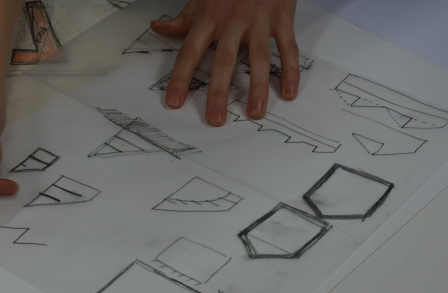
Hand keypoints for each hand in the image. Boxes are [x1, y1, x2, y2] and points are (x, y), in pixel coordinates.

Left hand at [150, 0, 298, 125]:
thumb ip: (182, 18)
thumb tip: (157, 27)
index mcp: (209, 17)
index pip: (190, 52)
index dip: (181, 78)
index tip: (174, 102)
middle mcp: (232, 21)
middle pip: (223, 60)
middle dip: (218, 92)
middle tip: (215, 119)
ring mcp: (259, 20)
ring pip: (258, 56)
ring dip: (258, 86)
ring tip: (256, 112)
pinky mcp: (282, 17)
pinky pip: (288, 47)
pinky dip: (290, 70)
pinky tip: (288, 93)